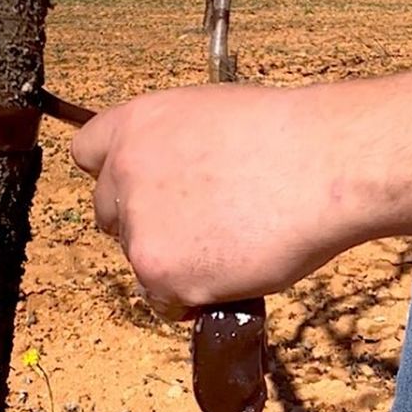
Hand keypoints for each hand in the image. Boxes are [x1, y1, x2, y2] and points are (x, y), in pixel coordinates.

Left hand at [69, 84, 364, 318]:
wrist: (322, 165)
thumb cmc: (287, 136)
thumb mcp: (209, 115)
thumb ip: (172, 147)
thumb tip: (173, 177)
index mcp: (134, 125)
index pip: (88, 153)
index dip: (117, 175)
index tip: (136, 188)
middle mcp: (123, 173)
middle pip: (109, 213)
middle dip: (144, 221)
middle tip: (195, 225)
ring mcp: (139, 225)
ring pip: (138, 257)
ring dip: (172, 259)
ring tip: (229, 243)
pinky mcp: (160, 272)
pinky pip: (163, 297)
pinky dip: (192, 294)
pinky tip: (230, 269)